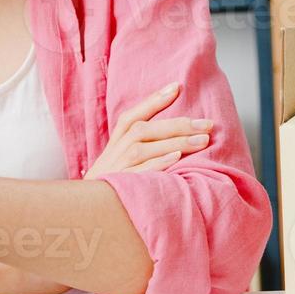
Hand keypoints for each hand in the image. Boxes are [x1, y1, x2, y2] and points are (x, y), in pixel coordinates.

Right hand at [84, 81, 212, 178]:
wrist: (87, 207)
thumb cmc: (113, 177)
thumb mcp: (120, 154)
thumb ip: (141, 139)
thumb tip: (173, 124)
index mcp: (117, 139)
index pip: (134, 114)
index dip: (154, 100)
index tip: (176, 86)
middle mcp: (117, 149)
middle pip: (144, 129)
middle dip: (178, 124)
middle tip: (207, 124)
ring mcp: (118, 167)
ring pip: (144, 148)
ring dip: (174, 142)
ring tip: (202, 140)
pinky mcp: (121, 185)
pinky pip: (140, 171)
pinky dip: (158, 163)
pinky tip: (177, 157)